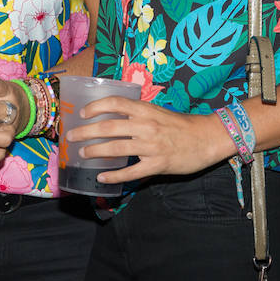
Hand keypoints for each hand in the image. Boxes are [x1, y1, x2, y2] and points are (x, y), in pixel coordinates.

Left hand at [70, 96, 229, 183]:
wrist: (207, 138)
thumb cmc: (181, 125)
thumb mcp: (158, 112)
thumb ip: (138, 113)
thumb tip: (113, 115)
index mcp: (145, 110)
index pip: (115, 103)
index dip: (96, 106)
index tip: (83, 112)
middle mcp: (146, 126)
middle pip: (108, 127)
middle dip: (85, 132)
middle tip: (71, 137)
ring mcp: (151, 146)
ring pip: (115, 149)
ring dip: (95, 152)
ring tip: (82, 154)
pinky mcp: (158, 165)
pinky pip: (131, 172)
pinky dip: (114, 176)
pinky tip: (102, 177)